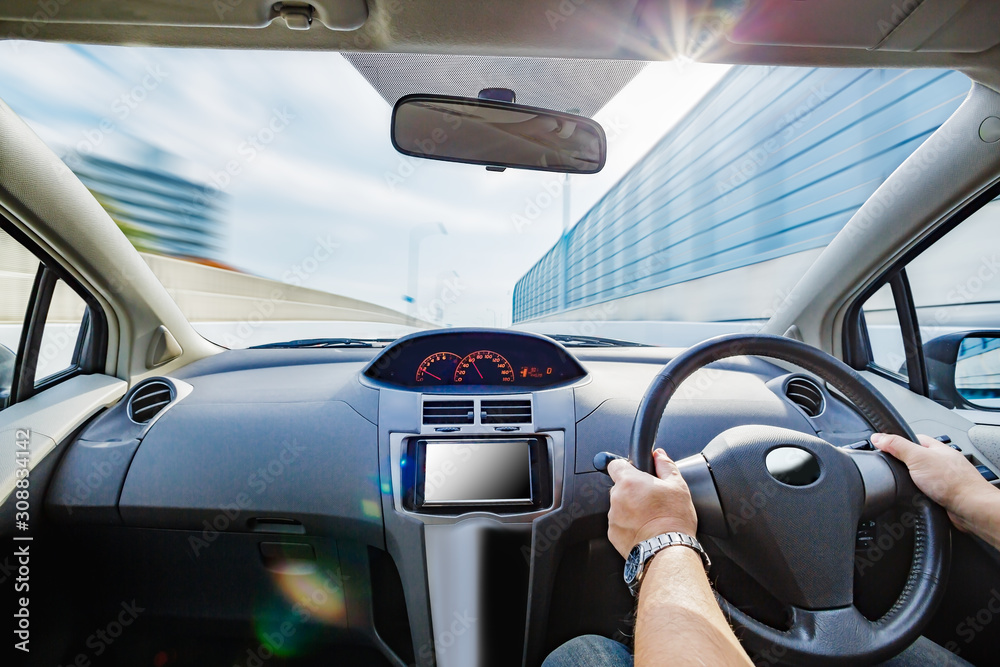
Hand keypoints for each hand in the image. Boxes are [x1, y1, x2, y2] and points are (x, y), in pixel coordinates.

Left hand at [607, 448, 697, 557]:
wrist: (667, 550)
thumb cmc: (673, 519)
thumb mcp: (677, 486)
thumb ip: (665, 465)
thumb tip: (659, 454)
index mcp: (629, 481)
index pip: (615, 464)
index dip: (626, 467)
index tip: (635, 472)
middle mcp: (616, 498)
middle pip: (619, 487)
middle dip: (632, 491)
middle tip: (650, 499)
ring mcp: (613, 517)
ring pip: (619, 506)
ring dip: (630, 508)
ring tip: (650, 517)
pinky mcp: (613, 534)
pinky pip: (619, 524)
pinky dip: (629, 525)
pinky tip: (645, 529)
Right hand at [871, 432, 996, 531]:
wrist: (970, 508)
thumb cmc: (953, 482)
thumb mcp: (917, 458)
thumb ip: (897, 446)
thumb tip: (878, 437)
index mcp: (936, 448)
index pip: (912, 439)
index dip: (896, 443)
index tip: (883, 448)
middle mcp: (940, 463)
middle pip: (913, 460)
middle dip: (902, 467)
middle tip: (895, 471)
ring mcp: (942, 480)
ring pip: (918, 479)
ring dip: (910, 484)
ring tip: (907, 486)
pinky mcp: (942, 496)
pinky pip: (922, 493)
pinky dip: (917, 496)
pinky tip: (915, 497)